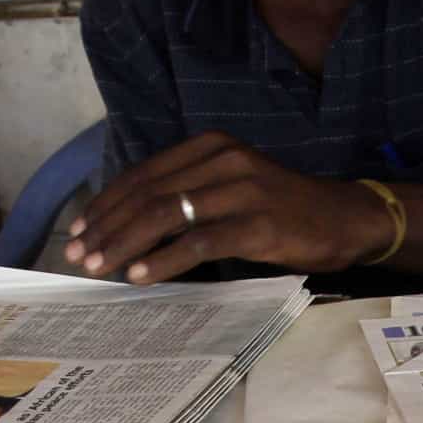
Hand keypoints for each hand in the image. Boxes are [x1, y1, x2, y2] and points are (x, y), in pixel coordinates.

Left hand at [63, 132, 390, 284]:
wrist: (343, 218)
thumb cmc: (280, 209)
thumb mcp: (229, 187)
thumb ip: (186, 194)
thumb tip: (128, 225)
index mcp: (211, 146)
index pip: (143, 174)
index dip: (105, 203)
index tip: (79, 230)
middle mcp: (223, 160)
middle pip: (148, 194)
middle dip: (106, 227)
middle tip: (79, 254)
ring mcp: (242, 190)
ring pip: (166, 215)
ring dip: (125, 244)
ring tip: (100, 267)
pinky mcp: (258, 224)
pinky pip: (199, 242)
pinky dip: (164, 260)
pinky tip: (141, 276)